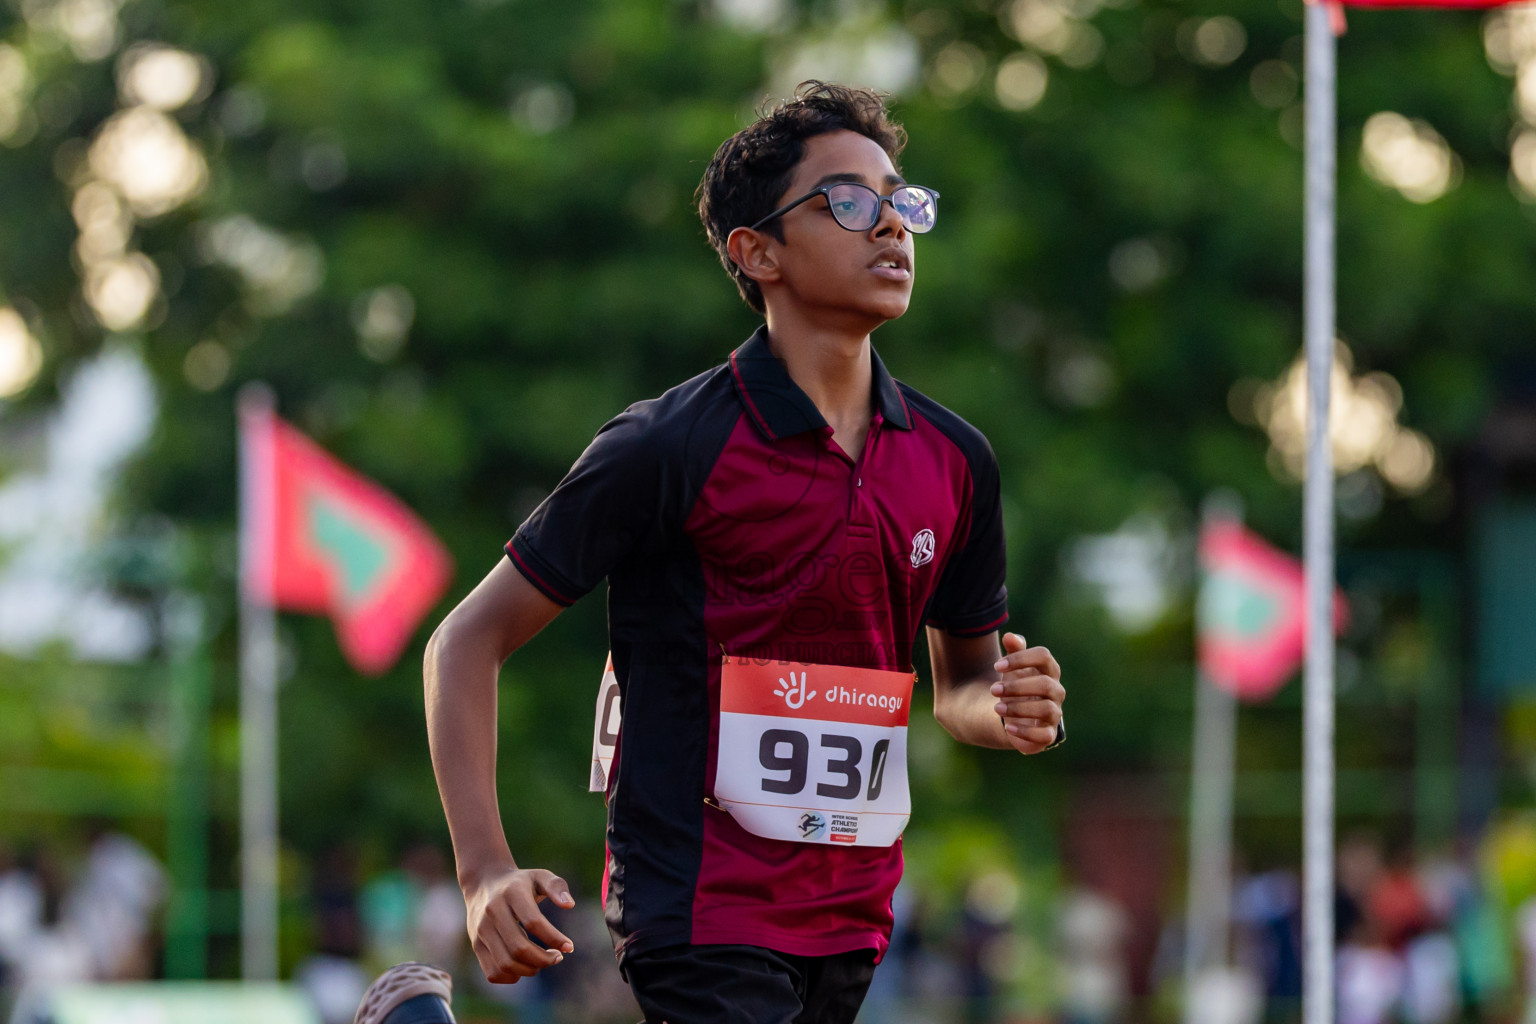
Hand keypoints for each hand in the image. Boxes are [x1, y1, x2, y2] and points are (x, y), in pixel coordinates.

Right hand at [461, 863, 575, 982]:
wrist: (483, 883)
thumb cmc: (520, 883)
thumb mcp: (540, 876)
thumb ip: (557, 886)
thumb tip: (569, 905)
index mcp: (512, 893)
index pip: (533, 922)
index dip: (554, 938)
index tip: (569, 946)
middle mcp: (493, 912)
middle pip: (519, 948)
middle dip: (544, 959)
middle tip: (557, 957)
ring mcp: (481, 930)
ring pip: (505, 964)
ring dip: (530, 970)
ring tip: (542, 962)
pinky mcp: (476, 945)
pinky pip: (493, 972)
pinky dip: (512, 977)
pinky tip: (524, 967)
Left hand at [990, 632, 1063, 754]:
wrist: (1017, 716)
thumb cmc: (1018, 686)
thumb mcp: (1013, 667)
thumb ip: (1014, 650)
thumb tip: (1010, 637)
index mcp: (1049, 670)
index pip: (1043, 656)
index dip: (1021, 658)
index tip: (997, 666)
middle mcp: (1056, 691)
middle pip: (1045, 684)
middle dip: (1017, 687)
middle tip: (992, 690)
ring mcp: (1055, 713)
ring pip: (1046, 709)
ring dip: (1019, 708)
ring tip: (996, 708)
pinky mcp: (1049, 734)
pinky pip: (1045, 735)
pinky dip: (1025, 731)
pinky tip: (1008, 727)